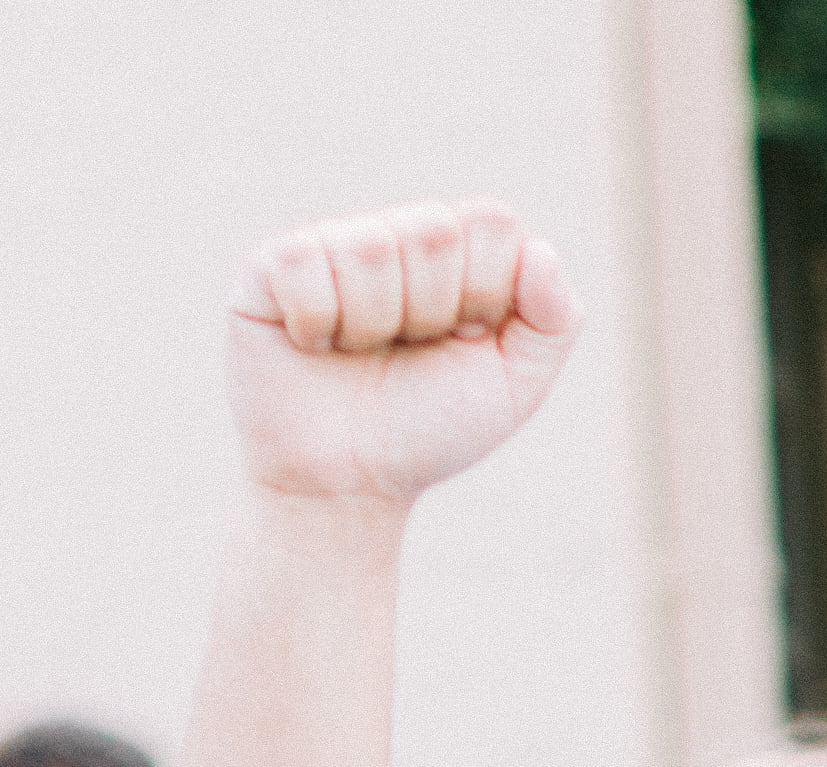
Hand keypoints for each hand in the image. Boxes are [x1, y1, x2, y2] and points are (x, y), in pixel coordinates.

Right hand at [225, 201, 579, 507]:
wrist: (350, 483)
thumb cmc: (430, 430)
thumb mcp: (515, 386)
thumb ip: (554, 320)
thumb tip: (541, 251)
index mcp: (459, 251)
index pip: (493, 222)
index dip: (486, 292)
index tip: (466, 341)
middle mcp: (396, 233)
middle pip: (435, 229)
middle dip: (432, 311)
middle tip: (411, 350)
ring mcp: (332, 243)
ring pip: (372, 247)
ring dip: (375, 324)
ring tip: (360, 352)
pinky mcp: (272, 265)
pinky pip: (304, 261)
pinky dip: (317, 320)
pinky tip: (314, 345)